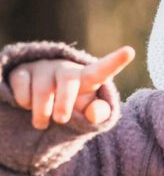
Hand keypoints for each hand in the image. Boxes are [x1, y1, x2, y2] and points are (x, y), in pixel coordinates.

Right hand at [8, 45, 133, 128]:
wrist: (39, 100)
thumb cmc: (72, 105)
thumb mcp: (87, 113)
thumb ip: (98, 114)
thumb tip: (95, 114)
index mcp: (88, 78)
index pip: (103, 71)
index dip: (116, 62)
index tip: (130, 51)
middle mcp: (66, 68)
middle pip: (68, 83)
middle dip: (64, 103)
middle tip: (61, 120)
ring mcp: (44, 67)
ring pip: (42, 89)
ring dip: (41, 111)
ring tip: (42, 124)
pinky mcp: (22, 70)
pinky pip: (22, 85)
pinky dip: (24, 102)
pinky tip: (27, 105)